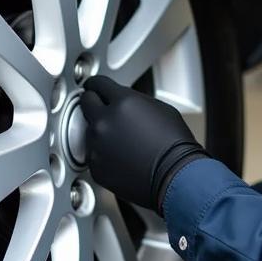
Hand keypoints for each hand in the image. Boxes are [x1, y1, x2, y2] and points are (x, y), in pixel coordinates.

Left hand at [79, 76, 205, 214]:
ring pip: (89, 129)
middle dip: (93, 103)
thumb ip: (133, 100)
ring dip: (100, 131)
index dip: (96, 84)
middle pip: (86, 102)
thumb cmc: (174, 146)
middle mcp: (105, 121)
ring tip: (122, 141)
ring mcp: (98, 145)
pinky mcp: (95, 165)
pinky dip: (102, 153)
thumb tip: (121, 100)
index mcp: (123, 102)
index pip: (97, 83)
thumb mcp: (159, 108)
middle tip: (103, 109)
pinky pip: (93, 153)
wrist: (175, 177)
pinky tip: (121, 156)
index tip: (94, 86)